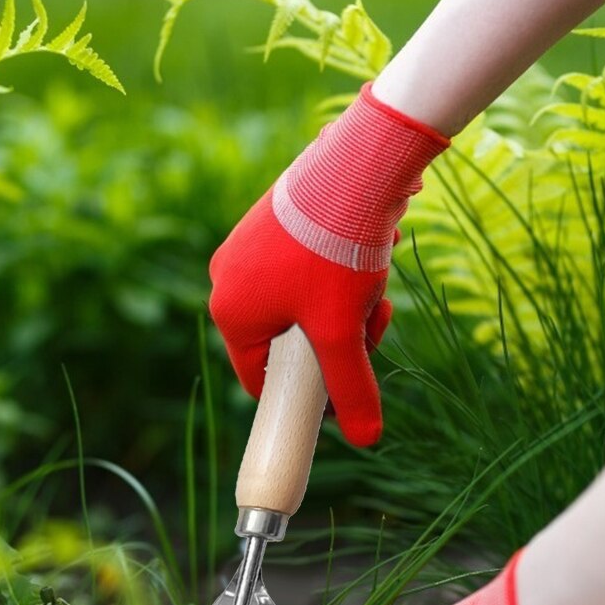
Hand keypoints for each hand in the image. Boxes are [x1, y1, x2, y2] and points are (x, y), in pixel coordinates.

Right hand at [209, 84, 448, 446]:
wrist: (355, 163)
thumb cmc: (336, 252)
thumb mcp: (344, 332)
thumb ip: (352, 389)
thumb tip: (366, 441)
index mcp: (230, 313)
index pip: (260, 380)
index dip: (304, 397)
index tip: (340, 398)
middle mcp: (229, 279)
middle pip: (289, 342)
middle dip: (336, 343)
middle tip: (371, 329)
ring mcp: (249, 247)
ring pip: (304, 306)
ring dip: (345, 309)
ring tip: (376, 288)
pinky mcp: (274, 222)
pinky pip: (305, 270)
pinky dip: (340, 274)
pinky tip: (369, 257)